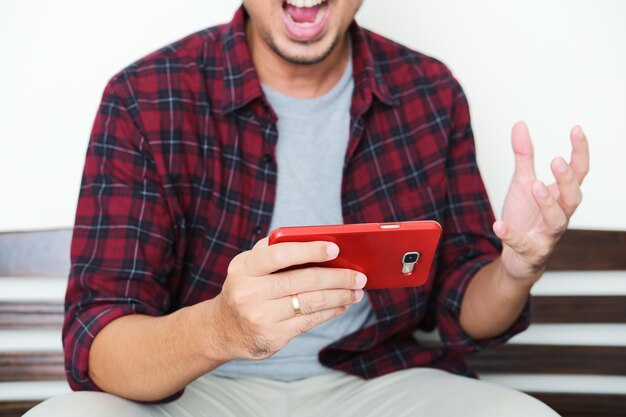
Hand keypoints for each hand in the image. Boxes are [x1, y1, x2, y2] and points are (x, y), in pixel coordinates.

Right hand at [212, 238, 365, 360]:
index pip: (280, 255)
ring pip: (311, 302)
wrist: (224, 328)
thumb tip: (318, 241)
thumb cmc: (247, 287)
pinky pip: (310, 321)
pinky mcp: (272, 337)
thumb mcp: (249, 265)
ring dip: (340, 296)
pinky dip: (331, 312)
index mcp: (244, 267)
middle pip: (304, 280)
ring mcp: (260, 317)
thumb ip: (274, 249)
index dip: (310, 251)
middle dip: (338, 277)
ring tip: (356, 291)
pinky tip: (342, 305)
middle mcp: (249, 292)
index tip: (335, 249)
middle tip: (359, 276)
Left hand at [494, 121, 588, 283]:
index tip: (576, 129)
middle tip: (556, 161)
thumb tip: (520, 125)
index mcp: (560, 196)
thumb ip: (523, 157)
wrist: (516, 256)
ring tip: (534, 186)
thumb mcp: (522, 183)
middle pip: (573, 197)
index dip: (580, 152)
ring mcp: (548, 234)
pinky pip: (523, 244)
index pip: (578, 172)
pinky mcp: (532, 251)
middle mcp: (560, 215)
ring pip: (557, 220)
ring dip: (548, 203)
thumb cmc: (525, 218)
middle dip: (567, 180)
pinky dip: (511, 235)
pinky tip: (498, 225)